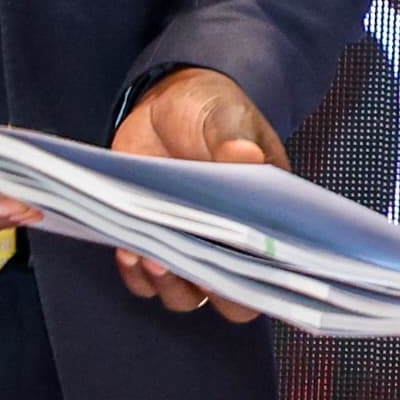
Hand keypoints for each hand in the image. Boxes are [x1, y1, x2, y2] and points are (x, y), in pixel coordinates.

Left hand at [109, 68, 288, 319]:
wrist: (167, 100)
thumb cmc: (213, 110)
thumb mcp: (227, 118)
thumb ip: (235, 140)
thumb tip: (246, 157)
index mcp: (265, 218)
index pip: (271, 272)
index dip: (254, 284)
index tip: (229, 269)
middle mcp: (231, 243)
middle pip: (228, 299)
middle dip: (206, 290)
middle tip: (183, 263)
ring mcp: (190, 246)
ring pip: (184, 296)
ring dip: (168, 285)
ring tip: (151, 258)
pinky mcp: (153, 241)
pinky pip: (145, 280)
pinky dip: (136, 273)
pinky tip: (128, 251)